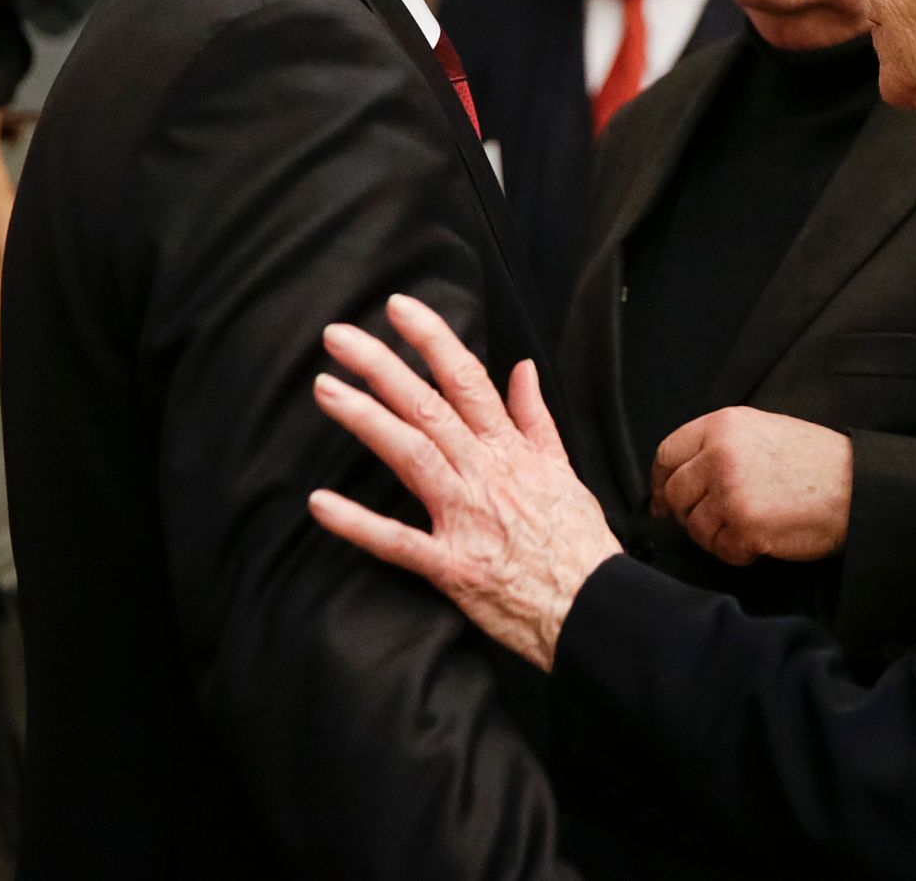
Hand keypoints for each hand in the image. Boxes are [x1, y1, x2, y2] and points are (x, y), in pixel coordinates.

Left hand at [307, 294, 620, 671]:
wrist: (595, 606)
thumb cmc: (578, 544)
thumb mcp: (564, 470)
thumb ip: (535, 418)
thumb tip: (522, 368)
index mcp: (511, 451)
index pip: (468, 380)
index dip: (433, 341)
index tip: (400, 308)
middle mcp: (486, 474)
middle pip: (429, 407)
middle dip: (383, 367)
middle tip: (338, 336)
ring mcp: (467, 518)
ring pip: (413, 456)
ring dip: (367, 421)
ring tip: (325, 389)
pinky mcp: (452, 567)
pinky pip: (399, 542)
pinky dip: (359, 524)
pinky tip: (320, 503)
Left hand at [651, 407, 852, 566]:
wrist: (857, 485)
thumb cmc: (815, 461)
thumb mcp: (763, 431)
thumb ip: (719, 445)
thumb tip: (679, 477)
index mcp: (723, 425)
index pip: (668, 453)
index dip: (661, 482)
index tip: (663, 501)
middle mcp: (721, 454)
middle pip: (676, 494)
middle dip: (688, 515)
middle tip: (714, 523)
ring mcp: (731, 490)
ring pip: (695, 527)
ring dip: (716, 536)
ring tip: (749, 528)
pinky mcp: (745, 525)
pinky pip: (722, 550)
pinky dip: (739, 553)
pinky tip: (763, 540)